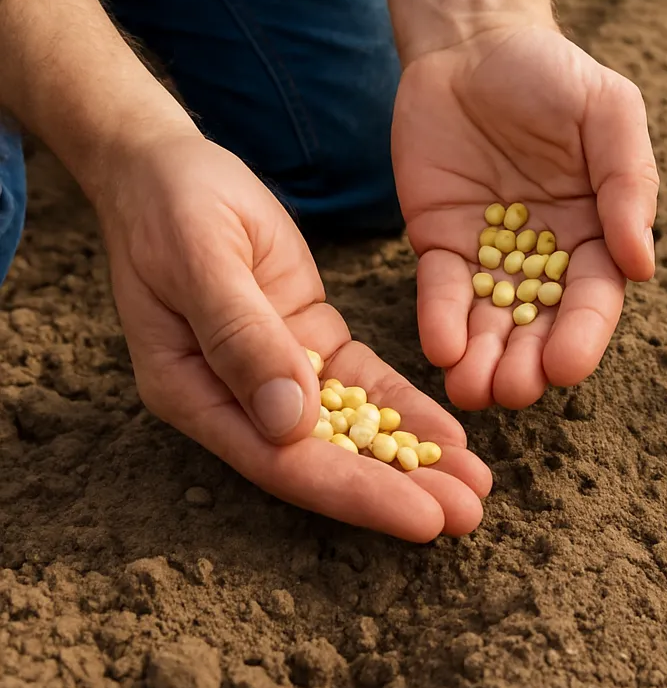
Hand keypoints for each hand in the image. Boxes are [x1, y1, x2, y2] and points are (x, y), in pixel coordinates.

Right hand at [93, 133, 490, 540]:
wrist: (169, 169)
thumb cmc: (171, 209)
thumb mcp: (201, 261)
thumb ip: (242, 337)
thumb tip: (291, 423)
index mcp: (195, 391)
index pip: (284, 462)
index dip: (356, 493)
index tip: (422, 518)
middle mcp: (238, 395)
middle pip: (327, 457)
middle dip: (400, 488)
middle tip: (472, 513)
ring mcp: (277, 367)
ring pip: (352, 425)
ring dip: (413, 455)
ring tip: (476, 484)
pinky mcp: (308, 336)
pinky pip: (363, 379)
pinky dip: (404, 405)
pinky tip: (449, 429)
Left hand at [393, 24, 659, 409]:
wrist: (473, 43)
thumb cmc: (553, 74)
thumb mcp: (610, 112)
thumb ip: (630, 182)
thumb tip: (642, 265)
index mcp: (596, 231)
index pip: (594, 296)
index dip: (583, 334)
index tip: (567, 368)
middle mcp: (545, 255)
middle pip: (540, 322)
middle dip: (528, 362)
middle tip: (513, 390)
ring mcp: (490, 252)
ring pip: (489, 320)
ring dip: (483, 359)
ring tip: (473, 390)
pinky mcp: (439, 242)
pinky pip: (440, 289)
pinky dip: (441, 320)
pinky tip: (442, 347)